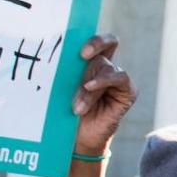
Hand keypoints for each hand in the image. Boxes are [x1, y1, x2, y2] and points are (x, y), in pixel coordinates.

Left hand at [70, 33, 133, 155]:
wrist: (78, 139)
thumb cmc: (64, 113)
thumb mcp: (60, 91)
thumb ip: (62, 74)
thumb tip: (49, 58)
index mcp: (87, 63)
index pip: (92, 40)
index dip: (87, 37)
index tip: (73, 45)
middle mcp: (104, 67)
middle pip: (108, 43)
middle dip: (95, 44)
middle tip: (83, 54)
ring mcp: (117, 79)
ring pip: (106, 68)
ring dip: (89, 86)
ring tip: (77, 105)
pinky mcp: (127, 92)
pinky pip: (121, 79)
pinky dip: (104, 81)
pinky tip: (90, 88)